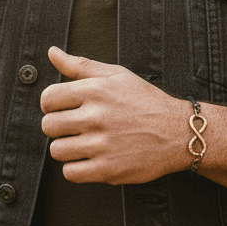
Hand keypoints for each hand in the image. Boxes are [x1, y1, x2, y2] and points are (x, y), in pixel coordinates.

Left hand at [40, 46, 188, 184]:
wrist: (178, 133)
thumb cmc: (146, 102)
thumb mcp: (116, 75)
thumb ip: (80, 65)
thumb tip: (52, 53)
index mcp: (95, 90)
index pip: (48, 98)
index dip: (51, 104)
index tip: (61, 109)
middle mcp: (96, 117)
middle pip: (49, 126)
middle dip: (58, 126)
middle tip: (74, 127)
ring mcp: (101, 145)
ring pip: (57, 150)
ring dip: (67, 148)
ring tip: (83, 143)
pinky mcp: (107, 169)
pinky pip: (70, 173)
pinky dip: (76, 168)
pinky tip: (90, 158)